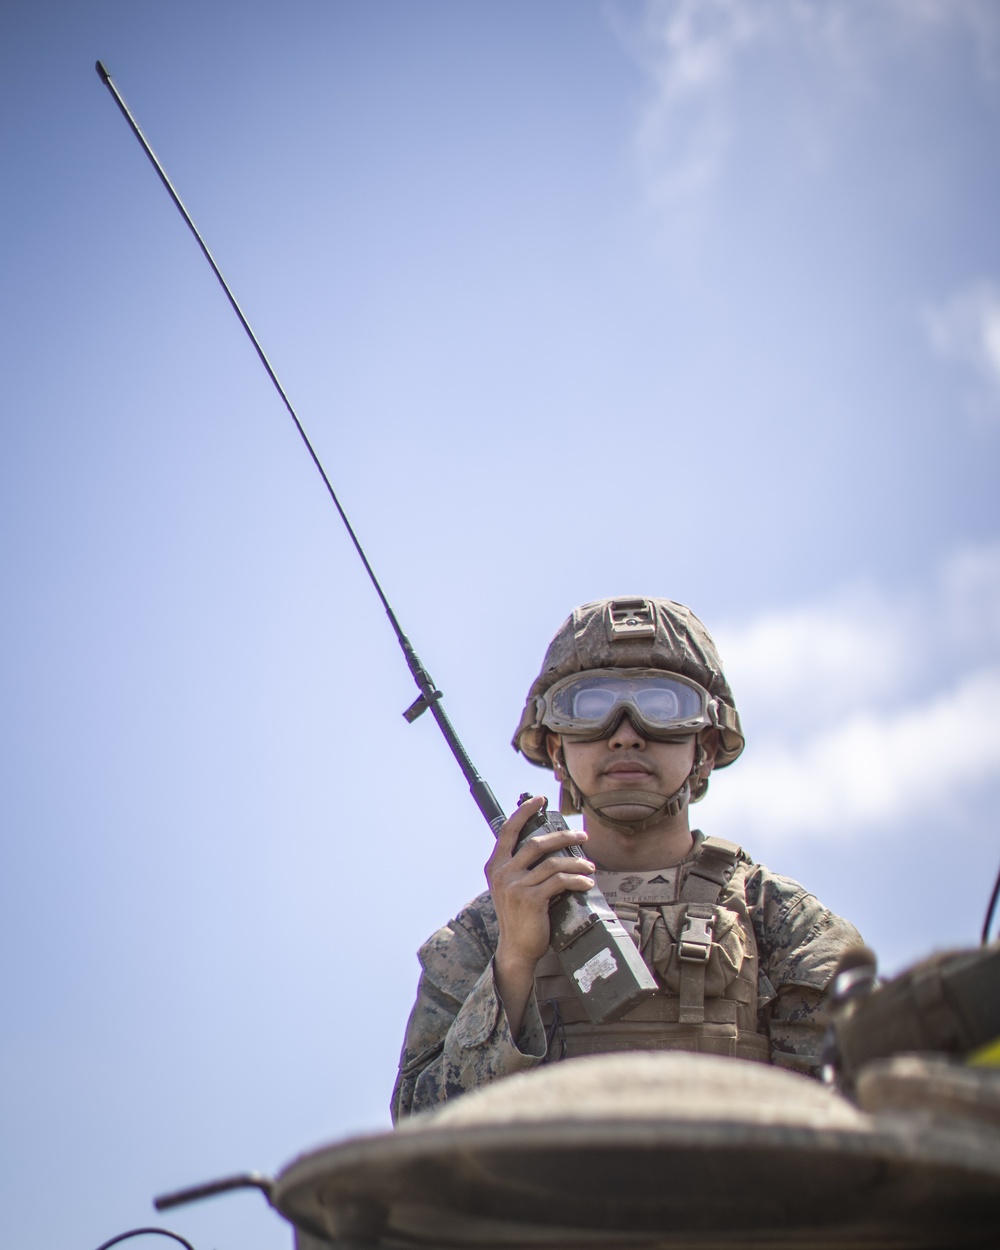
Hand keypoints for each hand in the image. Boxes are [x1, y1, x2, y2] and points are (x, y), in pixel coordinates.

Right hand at [485, 796, 593, 1035]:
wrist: (516, 948)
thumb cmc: (519, 916)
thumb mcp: (511, 887)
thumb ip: (521, 867)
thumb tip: (548, 846)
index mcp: (495, 866)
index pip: (508, 830)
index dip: (525, 812)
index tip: (540, 799)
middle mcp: (503, 872)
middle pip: (537, 842)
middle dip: (564, 836)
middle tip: (582, 836)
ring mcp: (516, 885)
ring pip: (553, 862)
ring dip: (577, 862)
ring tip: (590, 867)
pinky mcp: (531, 899)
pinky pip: (560, 881)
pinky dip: (578, 880)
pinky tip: (587, 883)